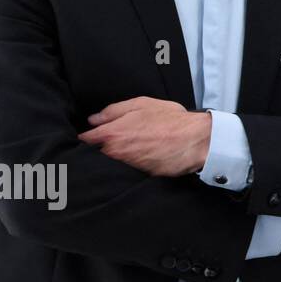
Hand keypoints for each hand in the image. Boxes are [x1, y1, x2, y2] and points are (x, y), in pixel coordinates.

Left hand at [79, 97, 211, 176]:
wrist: (195, 141)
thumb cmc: (170, 120)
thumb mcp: (142, 104)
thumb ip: (113, 110)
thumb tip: (94, 119)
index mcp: (112, 134)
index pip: (85, 140)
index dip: (85, 137)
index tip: (90, 136)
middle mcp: (115, 153)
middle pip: (95, 155)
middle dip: (97, 150)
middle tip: (109, 142)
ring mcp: (126, 167)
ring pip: (110, 164)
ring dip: (113, 159)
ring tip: (127, 150)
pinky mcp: (139, 177)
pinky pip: (126, 172)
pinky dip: (127, 167)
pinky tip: (138, 159)